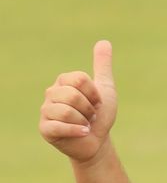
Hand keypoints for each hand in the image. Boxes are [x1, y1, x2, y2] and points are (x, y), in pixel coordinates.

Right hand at [39, 40, 117, 162]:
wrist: (98, 140)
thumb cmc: (99, 114)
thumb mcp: (105, 87)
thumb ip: (102, 65)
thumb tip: (104, 41)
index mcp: (64, 81)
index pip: (80, 79)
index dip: (95, 93)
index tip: (96, 102)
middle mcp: (51, 93)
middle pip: (73, 95)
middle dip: (89, 108)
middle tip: (90, 115)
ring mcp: (46, 111)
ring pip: (66, 110)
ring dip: (83, 120)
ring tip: (84, 123)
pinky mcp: (45, 128)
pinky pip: (60, 125)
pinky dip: (77, 130)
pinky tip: (83, 132)